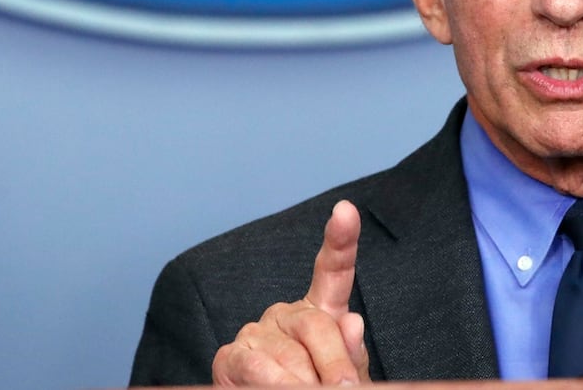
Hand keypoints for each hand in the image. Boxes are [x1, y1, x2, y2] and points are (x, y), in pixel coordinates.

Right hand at [213, 200, 370, 385]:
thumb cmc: (317, 388)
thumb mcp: (344, 374)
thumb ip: (351, 352)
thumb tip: (352, 322)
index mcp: (321, 312)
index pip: (333, 270)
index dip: (341, 239)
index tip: (346, 210)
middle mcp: (287, 314)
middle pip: (316, 325)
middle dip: (333, 365)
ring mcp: (256, 332)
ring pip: (289, 355)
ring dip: (305, 384)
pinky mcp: (229, 357)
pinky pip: (257, 368)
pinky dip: (276, 385)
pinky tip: (280, 388)